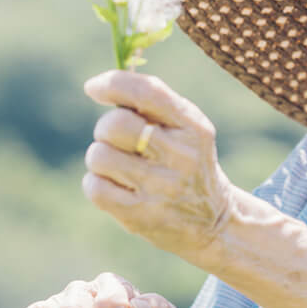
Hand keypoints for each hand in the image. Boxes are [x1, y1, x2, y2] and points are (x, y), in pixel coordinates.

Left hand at [82, 71, 235, 258]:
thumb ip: (152, 104)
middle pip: (114, 124)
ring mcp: (161, 189)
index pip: (147, 92)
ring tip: (120, 167)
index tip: (93, 88)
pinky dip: (96, 184)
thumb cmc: (186, 162)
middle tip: (117, 140)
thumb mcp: (186, 129)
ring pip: (99, 155)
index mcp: (193, 127)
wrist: (213, 223)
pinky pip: (94, 187)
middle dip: (105, 128)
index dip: (112, 84)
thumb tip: (100, 86)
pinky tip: (115, 187)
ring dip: (101, 158)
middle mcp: (181, 157)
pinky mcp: (141, 216)